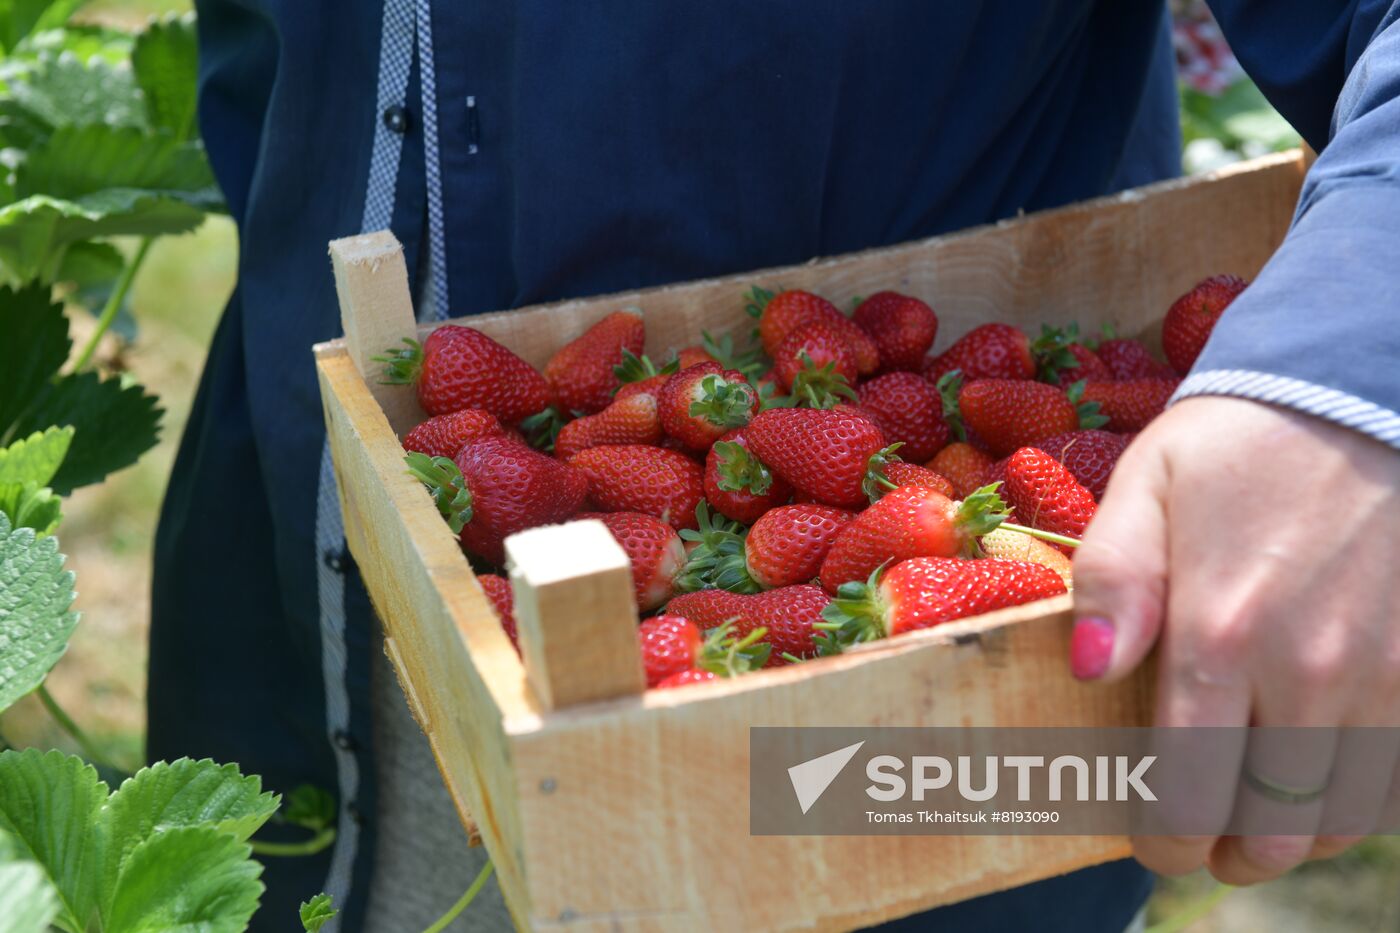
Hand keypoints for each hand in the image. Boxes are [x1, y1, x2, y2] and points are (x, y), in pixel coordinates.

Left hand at [1071, 395, 1399, 883]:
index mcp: (1220, 632)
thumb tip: (1087, 673)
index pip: (1189, 789)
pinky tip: (1326, 779)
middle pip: (1275, 826)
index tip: (1151, 841)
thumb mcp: (1146, 489)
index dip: (1166, 838)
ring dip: (1299, 836)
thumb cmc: (1236, 444)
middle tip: (1204, 845)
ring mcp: (1387, 674)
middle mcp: (1311, 670)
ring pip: (1346, 816)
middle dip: (1230, 854)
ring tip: (1261, 821)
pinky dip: (1363, 800)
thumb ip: (1112, 585)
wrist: (1359, 395)